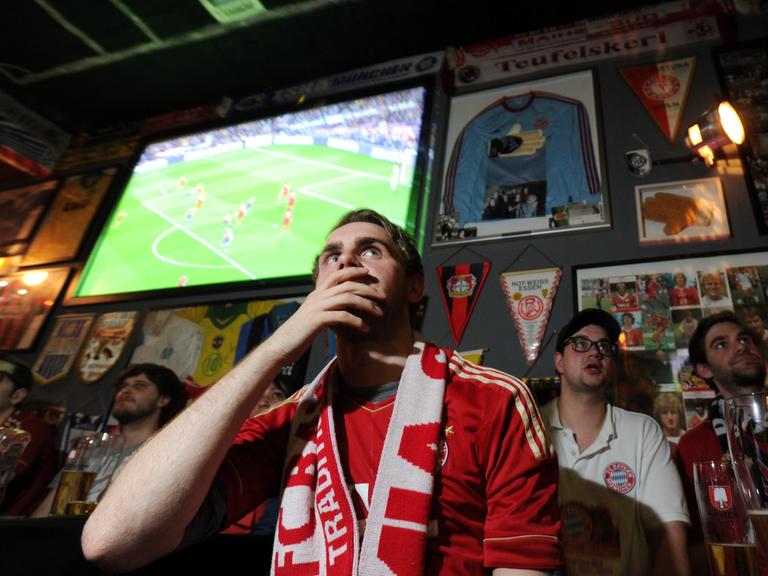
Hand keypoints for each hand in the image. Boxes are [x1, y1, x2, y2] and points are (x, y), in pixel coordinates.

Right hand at [265, 267, 384, 363]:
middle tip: (383, 297)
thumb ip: (327, 309)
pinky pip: (342, 316)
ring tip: (379, 313)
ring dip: (366, 304)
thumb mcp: (314, 317)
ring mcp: (317, 307)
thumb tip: (342, 310)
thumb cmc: (299, 334)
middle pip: (347, 285)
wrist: (281, 346)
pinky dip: (356, 321)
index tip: (368, 273)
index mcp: (316, 294)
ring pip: (347, 298)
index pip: (337, 275)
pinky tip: (365, 328)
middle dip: (368, 289)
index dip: (353, 271)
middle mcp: (317, 297)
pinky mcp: (317, 320)